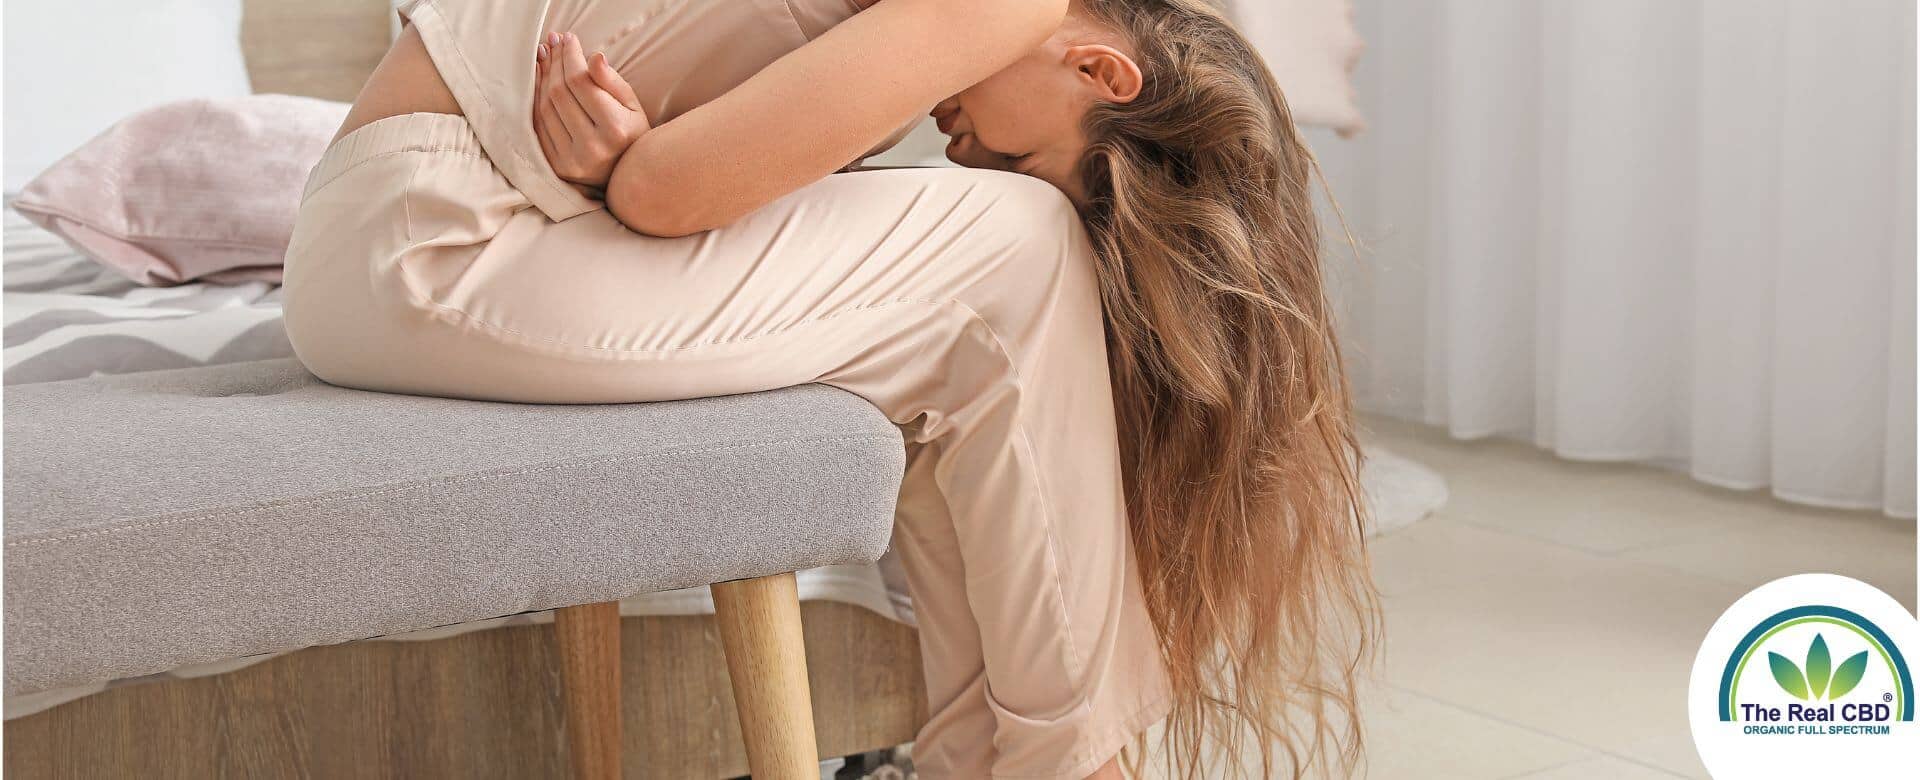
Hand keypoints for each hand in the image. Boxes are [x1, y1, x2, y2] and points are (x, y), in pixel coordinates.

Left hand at [533, 32, 649, 192]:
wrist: (627, 178)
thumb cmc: (632, 135)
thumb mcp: (633, 106)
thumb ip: (612, 81)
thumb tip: (593, 57)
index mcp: (616, 129)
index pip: (582, 82)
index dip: (571, 56)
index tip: (568, 38)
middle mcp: (592, 146)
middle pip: (561, 93)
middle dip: (555, 62)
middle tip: (554, 42)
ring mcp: (571, 159)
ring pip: (546, 107)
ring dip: (542, 76)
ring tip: (546, 56)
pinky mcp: (557, 166)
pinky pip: (539, 125)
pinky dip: (535, 98)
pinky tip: (539, 79)